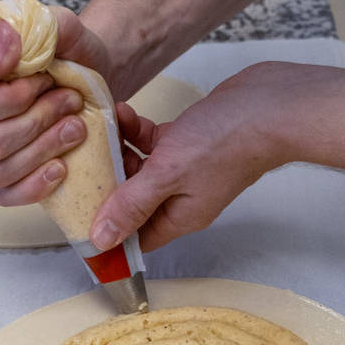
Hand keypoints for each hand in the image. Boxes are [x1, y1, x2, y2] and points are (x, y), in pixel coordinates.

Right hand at [0, 6, 113, 205]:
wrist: (97, 72)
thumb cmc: (69, 49)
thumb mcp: (53, 24)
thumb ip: (19, 30)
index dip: (11, 95)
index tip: (47, 75)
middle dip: (39, 119)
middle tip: (71, 100)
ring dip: (45, 148)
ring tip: (77, 126)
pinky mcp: (5, 176)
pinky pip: (4, 195)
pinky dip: (34, 186)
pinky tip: (61, 167)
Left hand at [89, 62, 311, 251]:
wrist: (269, 104)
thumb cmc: (227, 140)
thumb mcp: (169, 173)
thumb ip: (132, 203)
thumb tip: (101, 240)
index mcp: (180, 215)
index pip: (134, 236)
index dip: (106, 229)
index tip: (75, 209)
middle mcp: (182, 195)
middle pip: (132, 199)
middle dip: (106, 180)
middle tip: (80, 159)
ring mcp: (186, 167)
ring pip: (139, 166)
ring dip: (118, 149)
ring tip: (99, 128)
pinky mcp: (189, 140)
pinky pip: (153, 141)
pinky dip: (136, 130)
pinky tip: (124, 113)